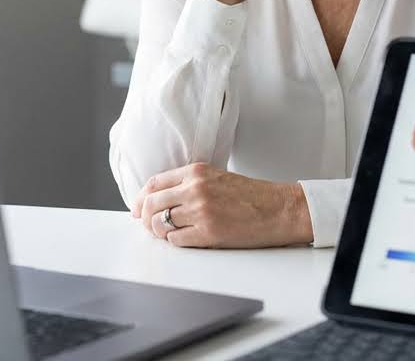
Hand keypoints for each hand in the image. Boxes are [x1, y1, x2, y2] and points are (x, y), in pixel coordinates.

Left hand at [131, 163, 312, 247]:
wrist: (278, 208)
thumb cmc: (250, 195)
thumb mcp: (216, 177)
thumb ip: (189, 183)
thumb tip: (159, 198)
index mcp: (196, 172)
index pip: (154, 183)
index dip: (140, 198)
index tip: (137, 208)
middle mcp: (195, 189)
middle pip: (151, 203)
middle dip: (144, 217)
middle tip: (147, 225)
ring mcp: (201, 211)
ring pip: (160, 224)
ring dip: (159, 232)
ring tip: (166, 234)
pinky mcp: (208, 232)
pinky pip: (177, 240)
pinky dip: (175, 242)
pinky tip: (183, 239)